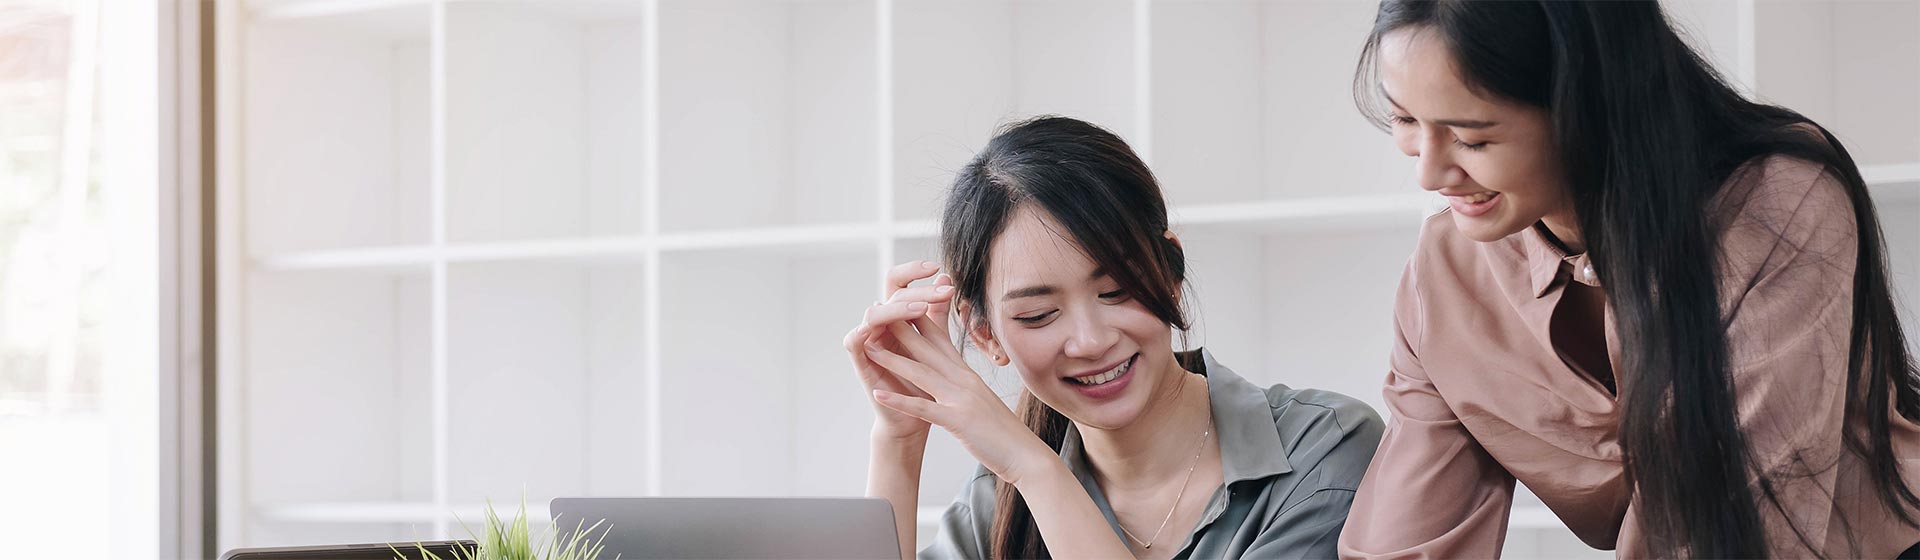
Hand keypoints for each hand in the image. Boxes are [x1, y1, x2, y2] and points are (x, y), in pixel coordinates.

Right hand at [845, 261, 951, 440]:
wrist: (916, 418)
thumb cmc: (924, 381)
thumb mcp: (935, 342)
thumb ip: (937, 311)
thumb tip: (945, 278)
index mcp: (898, 316)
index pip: (901, 283)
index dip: (914, 272)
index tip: (938, 269)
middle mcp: (881, 325)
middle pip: (890, 294)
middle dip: (917, 291)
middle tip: (942, 292)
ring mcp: (868, 341)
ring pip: (874, 313)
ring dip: (896, 309)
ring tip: (920, 308)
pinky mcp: (860, 362)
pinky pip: (854, 342)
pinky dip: (862, 333)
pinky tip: (874, 326)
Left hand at [858, 286, 1055, 486]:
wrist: (1025, 455)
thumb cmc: (1002, 430)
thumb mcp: (980, 399)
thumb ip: (964, 384)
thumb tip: (952, 376)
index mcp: (967, 374)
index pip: (940, 340)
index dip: (918, 322)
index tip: (897, 308)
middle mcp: (964, 380)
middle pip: (928, 349)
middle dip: (900, 331)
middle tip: (876, 314)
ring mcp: (961, 399)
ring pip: (922, 373)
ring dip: (893, 360)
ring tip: (869, 348)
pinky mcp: (959, 421)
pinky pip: (924, 408)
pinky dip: (900, 401)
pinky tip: (880, 395)